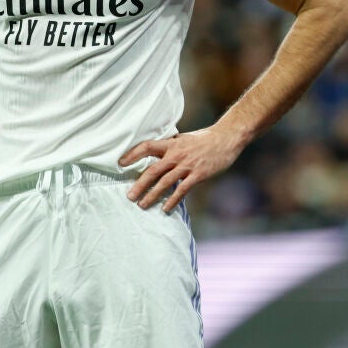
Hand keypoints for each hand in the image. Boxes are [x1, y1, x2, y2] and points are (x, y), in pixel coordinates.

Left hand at [119, 127, 243, 212]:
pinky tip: (165, 208)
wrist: (226, 138)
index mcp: (171, 144)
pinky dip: (172, 200)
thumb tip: (157, 151)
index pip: (147, 147)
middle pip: (153, 170)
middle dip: (139, 184)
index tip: (121, 163)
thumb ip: (171, 146)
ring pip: (165, 182)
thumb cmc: (205, 139)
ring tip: (142, 205)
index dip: (133, 154)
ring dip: (152, 195)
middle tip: (129, 196)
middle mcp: (176, 154)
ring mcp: (187, 165)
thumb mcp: (184, 138)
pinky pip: (182, 190)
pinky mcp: (198, 174)